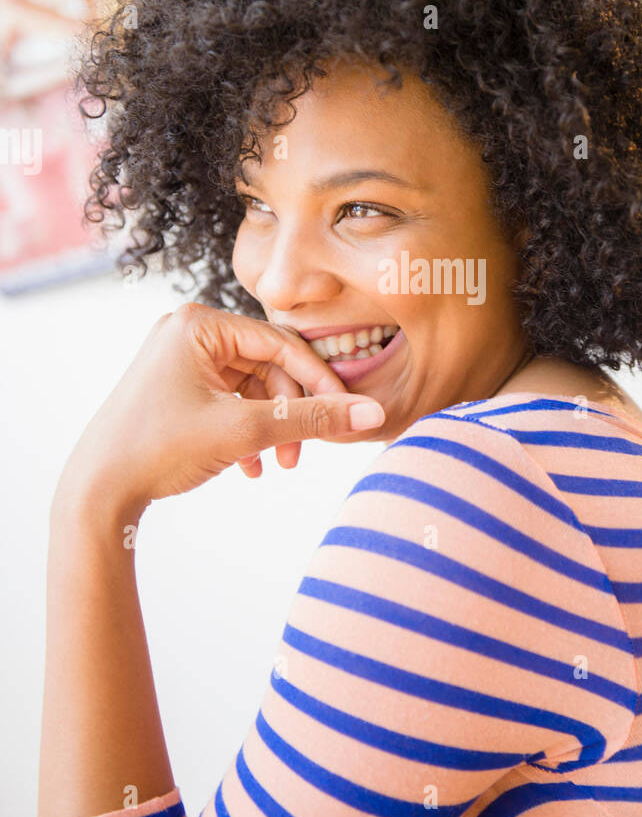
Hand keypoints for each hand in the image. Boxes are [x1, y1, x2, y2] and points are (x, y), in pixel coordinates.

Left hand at [53, 303, 385, 516]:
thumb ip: (311, 419)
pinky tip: (248, 468)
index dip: (319, 381)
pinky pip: (228, 400)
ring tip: (274, 465)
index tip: (347, 414)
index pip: (281, 344)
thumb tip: (371, 414)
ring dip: (269, 427)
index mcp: (199, 324)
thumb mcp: (243, 432)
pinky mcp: (174, 386)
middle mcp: (188, 331)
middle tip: (298, 455)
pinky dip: (244, 431)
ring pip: (251, 388)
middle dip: (289, 413)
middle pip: (267, 367)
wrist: (94, 492)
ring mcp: (178, 358)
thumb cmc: (158, 449)